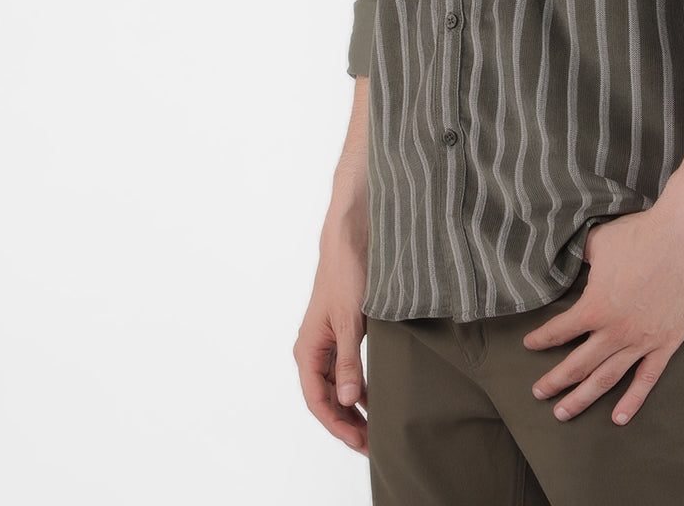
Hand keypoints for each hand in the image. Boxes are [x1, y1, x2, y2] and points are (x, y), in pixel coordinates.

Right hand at [293, 218, 369, 455]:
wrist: (351, 240)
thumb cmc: (346, 274)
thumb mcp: (351, 321)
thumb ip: (349, 361)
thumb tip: (351, 400)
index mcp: (307, 349)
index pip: (318, 401)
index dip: (338, 424)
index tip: (359, 441)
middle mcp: (313, 350)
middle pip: (327, 398)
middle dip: (347, 423)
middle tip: (373, 444)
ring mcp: (327, 343)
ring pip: (337, 387)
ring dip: (354, 408)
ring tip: (376, 428)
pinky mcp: (342, 334)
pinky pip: (347, 371)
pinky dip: (360, 387)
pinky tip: (376, 398)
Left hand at [522, 205, 683, 426]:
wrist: (683, 239)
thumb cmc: (639, 236)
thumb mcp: (597, 242)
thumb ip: (577, 257)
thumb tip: (563, 258)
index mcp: (595, 306)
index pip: (559, 330)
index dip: (541, 338)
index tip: (529, 345)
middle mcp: (615, 331)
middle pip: (578, 365)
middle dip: (555, 381)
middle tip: (538, 393)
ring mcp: (641, 341)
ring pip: (606, 379)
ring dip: (582, 398)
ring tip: (563, 413)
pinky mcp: (665, 344)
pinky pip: (646, 379)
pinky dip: (632, 401)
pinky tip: (618, 417)